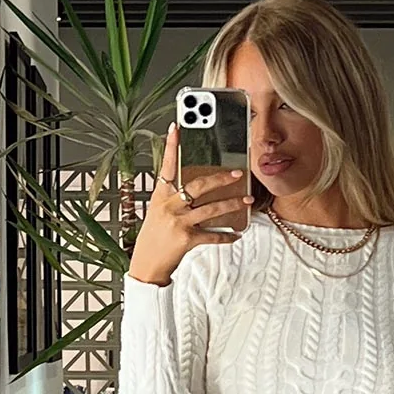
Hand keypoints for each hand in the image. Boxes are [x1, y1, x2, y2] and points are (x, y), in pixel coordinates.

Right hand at [127, 124, 251, 286]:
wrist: (146, 264)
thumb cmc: (153, 238)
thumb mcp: (157, 212)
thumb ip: (172, 198)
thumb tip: (192, 188)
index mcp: (160, 196)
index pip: (166, 167)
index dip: (170, 147)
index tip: (176, 128)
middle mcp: (169, 206)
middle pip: (198, 185)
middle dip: (220, 178)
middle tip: (236, 174)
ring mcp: (178, 222)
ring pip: (211, 208)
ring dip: (232, 204)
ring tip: (246, 200)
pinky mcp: (187, 239)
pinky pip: (212, 236)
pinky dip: (226, 236)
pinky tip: (236, 234)